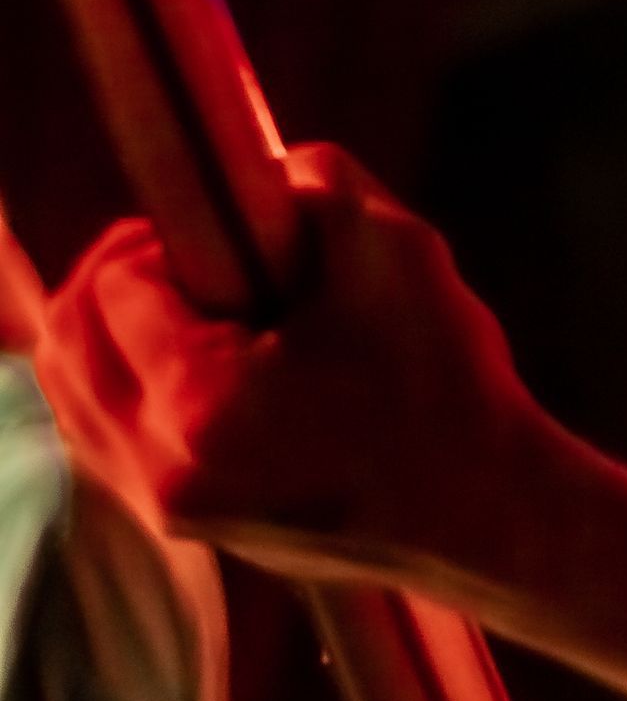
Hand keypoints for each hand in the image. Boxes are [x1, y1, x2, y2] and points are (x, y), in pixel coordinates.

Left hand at [37, 142, 542, 585]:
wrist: (485, 511)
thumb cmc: (447, 383)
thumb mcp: (398, 248)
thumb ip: (316, 181)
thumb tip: (260, 172)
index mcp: (205, 404)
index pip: (116, 288)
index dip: (161, 242)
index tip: (225, 235)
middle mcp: (168, 470)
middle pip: (67, 346)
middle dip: (114, 281)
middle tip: (187, 256)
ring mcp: (171, 510)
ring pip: (75, 398)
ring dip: (111, 336)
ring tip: (194, 308)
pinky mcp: (186, 528)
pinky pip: (106, 442)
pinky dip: (126, 388)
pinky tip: (198, 361)